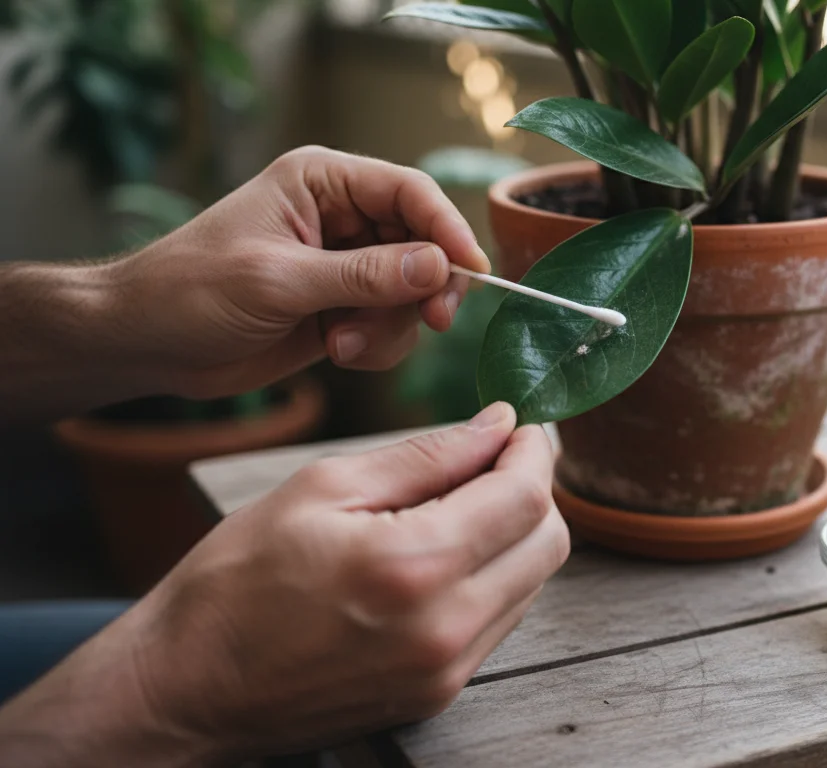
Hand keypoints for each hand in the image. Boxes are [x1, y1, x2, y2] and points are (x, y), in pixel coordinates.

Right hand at [0, 403, 569, 764]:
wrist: (185, 687)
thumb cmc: (236, 581)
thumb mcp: (322, 489)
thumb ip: (426, 456)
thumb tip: (496, 425)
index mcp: (415, 565)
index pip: (526, 497)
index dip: (533, 450)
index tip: (519, 425)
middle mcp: (445, 627)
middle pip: (549, 543)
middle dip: (534, 490)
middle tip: (495, 459)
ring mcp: (446, 670)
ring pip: (532, 584)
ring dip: (515, 536)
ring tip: (460, 505)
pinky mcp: (437, 694)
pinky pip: (499, 621)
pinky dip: (491, 578)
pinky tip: (443, 555)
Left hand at [104, 145, 490, 398]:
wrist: (146, 343)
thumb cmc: (191, 291)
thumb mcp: (280, 281)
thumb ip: (364, 275)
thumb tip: (438, 266)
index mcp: (323, 182)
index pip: (410, 192)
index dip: (447, 229)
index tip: (470, 272)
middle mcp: (343, 217)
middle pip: (425, 243)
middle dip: (426, 288)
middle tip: (431, 321)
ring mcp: (346, 265)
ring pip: (414, 291)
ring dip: (392, 326)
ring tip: (343, 345)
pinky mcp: (343, 307)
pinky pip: (393, 325)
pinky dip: (378, 345)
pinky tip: (336, 352)